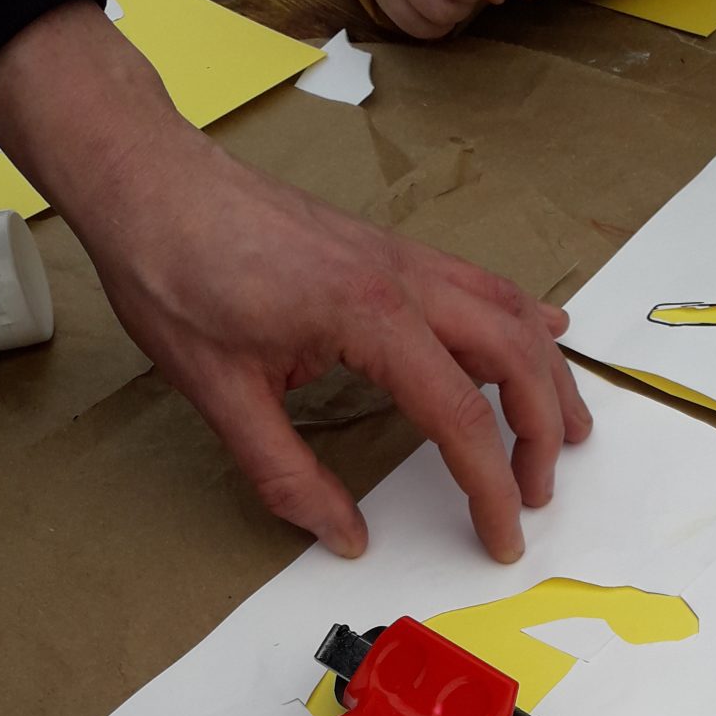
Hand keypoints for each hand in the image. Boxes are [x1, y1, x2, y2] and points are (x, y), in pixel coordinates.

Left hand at [0, 4, 589, 563]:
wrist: (146, 178)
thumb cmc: (174, 272)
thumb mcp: (219, 395)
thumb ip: (287, 474)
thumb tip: (341, 535)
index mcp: (369, 317)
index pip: (462, 417)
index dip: (491, 487)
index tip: (502, 538)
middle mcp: (403, 279)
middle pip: (516, 357)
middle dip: (541, 432)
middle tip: (536, 494)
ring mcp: (401, 257)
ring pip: (511, 313)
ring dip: (548, 375)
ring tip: (569, 432)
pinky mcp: (388, 250)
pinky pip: (482, 285)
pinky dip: (522, 319)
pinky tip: (543, 334)